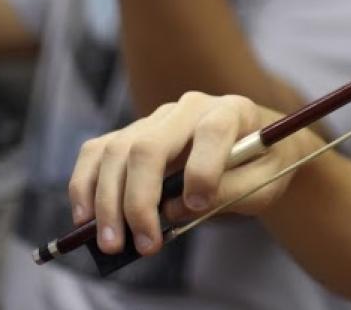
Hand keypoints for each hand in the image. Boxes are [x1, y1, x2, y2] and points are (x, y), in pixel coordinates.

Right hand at [68, 90, 318, 256]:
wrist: (257, 149)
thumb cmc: (264, 165)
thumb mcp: (265, 182)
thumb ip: (229, 192)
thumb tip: (173, 209)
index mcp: (232, 110)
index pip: (212, 131)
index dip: (203, 171)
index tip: (200, 206)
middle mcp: (190, 107)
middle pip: (148, 146)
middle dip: (138, 200)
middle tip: (144, 244)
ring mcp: (157, 118)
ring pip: (116, 151)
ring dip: (106, 202)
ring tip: (112, 243)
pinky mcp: (133, 133)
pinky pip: (98, 152)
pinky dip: (85, 185)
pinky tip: (86, 219)